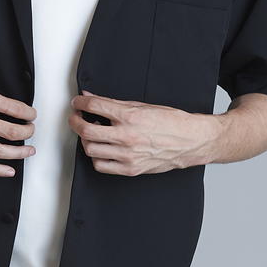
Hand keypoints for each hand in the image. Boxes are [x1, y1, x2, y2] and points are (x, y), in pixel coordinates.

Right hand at [0, 62, 36, 176]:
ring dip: (19, 152)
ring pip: (0, 151)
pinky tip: (8, 170)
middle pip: (13, 132)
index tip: (31, 115)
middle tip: (31, 130)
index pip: (16, 109)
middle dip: (28, 132)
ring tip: (28, 151)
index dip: (29, 114)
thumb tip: (6, 108)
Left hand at [67, 90, 220, 173]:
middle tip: (76, 118)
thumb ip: (114, 103)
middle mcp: (127, 136)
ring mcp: (128, 155)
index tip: (77, 103)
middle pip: (86, 131)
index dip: (80, 103)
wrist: (190, 141)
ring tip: (89, 134)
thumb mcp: (142, 106)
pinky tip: (100, 149)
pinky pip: (101, 166)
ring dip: (85, 140)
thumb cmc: (171, 122)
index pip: (94, 106)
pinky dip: (96, 157)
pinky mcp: (130, 169)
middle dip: (75, 121)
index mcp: (130, 116)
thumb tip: (93, 97)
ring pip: (90, 149)